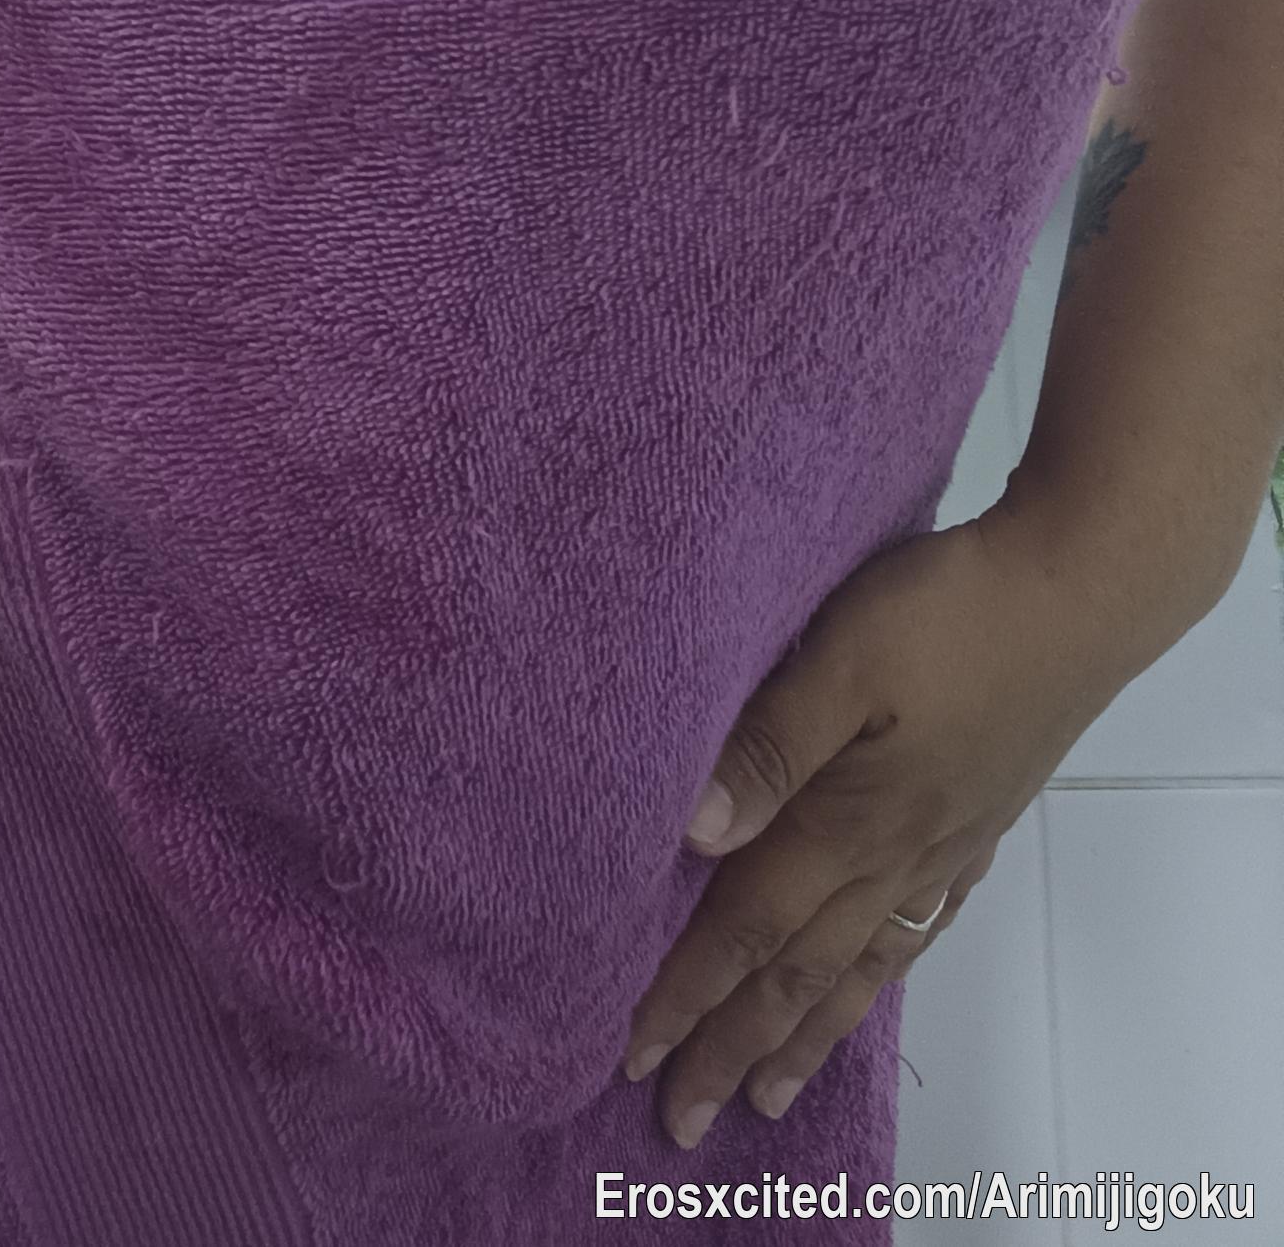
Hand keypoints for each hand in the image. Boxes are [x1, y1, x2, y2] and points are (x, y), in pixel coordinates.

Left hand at [618, 500, 1167, 1148]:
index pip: (746, 924)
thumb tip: (694, 835)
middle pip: (797, 969)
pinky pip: (915, 929)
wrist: (1079, 592)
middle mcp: (896, 852)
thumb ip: (768, 744)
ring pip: (858, 964)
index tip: (632, 1055)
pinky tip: (865, 987)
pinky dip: (878, 977)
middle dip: (731, 1044)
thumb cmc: (951, 610)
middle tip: (681, 1119)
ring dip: (802, 1032)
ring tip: (765, 1092)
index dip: (687, 991)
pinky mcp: (977, 820)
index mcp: (851, 819)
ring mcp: (944, 843)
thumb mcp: (843, 656)